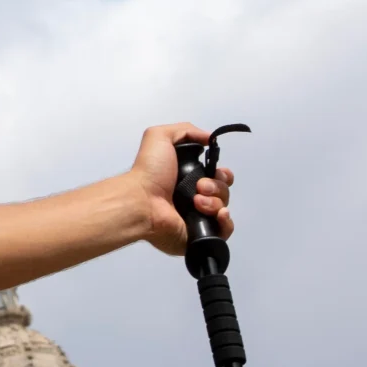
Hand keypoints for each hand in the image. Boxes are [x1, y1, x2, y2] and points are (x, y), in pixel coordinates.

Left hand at [129, 123, 234, 254]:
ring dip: (214, 201)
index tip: (215, 171)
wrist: (141, 202)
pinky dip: (225, 222)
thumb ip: (185, 130)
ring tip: (196, 201)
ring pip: (224, 208)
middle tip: (200, 187)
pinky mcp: (199, 236)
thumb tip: (209, 139)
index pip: (218, 177)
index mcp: (188, 179)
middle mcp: (194, 198)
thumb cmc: (149, 172)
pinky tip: (216, 215)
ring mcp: (197, 218)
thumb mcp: (160, 137)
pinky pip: (224, 230)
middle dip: (217, 186)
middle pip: (224, 191)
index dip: (222, 174)